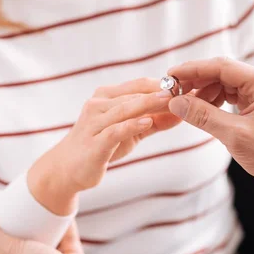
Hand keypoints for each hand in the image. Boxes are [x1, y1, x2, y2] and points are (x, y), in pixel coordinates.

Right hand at [29, 78, 179, 214]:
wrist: (67, 169)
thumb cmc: (101, 146)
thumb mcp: (130, 131)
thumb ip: (155, 121)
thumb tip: (182, 113)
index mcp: (106, 96)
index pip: (138, 84)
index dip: (162, 84)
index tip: (186, 86)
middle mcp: (98, 104)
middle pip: (133, 94)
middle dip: (160, 93)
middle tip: (185, 90)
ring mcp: (93, 122)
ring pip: (125, 108)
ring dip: (149, 104)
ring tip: (171, 101)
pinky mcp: (93, 142)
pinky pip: (114, 130)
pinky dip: (131, 125)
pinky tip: (147, 121)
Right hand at [167, 57, 253, 191]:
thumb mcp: (234, 135)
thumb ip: (204, 116)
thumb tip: (175, 102)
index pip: (222, 67)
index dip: (194, 69)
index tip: (171, 75)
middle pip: (221, 73)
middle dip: (196, 81)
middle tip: (172, 91)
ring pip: (222, 84)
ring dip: (202, 92)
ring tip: (184, 104)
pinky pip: (228, 96)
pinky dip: (211, 101)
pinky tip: (199, 110)